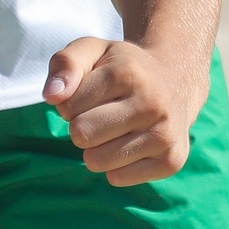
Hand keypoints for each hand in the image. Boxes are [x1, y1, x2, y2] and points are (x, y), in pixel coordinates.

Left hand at [44, 37, 206, 186]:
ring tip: (116, 128)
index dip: (70, 103)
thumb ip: (66, 64)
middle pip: (82, 135)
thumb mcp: (92, 51)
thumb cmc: (123, 68)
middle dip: (81, 126)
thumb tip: (52, 96)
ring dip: (96, 149)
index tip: (90, 94)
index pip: (68, 106)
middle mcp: (152, 104)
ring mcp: (165, 135)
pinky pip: (118, 178)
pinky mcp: (171, 161)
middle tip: (101, 113)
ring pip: (98, 161)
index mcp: (128, 73)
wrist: (176, 83)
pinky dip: (115, 166)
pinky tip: (132, 143)